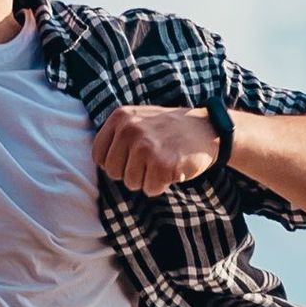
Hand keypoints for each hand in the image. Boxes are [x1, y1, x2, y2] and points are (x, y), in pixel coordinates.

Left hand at [92, 104, 221, 197]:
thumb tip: (99, 162)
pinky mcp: (162, 164)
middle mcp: (130, 129)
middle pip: (114, 172)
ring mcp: (146, 146)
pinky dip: (161, 185)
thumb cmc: (169, 129)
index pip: (99, 155)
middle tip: (151, 160)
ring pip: (131, 183)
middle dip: (131, 173)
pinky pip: (150, 189)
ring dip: (148, 179)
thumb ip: (116, 135)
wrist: (207, 129)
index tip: (131, 158)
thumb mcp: (138, 119)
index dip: (114, 163)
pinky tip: (172, 168)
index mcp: (120, 117)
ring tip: (163, 161)